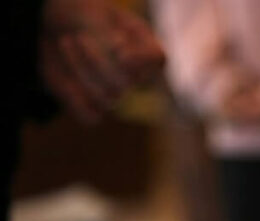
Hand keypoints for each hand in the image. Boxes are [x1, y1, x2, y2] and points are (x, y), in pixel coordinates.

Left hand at [40, 0, 164, 122]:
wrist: (51, 25)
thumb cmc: (78, 14)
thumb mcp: (92, 15)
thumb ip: (107, 36)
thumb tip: (122, 62)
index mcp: (144, 45)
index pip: (157, 58)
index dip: (140, 59)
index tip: (117, 46)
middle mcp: (136, 74)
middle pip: (126, 82)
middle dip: (95, 59)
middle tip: (77, 36)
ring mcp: (116, 94)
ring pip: (107, 99)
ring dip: (79, 69)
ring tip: (64, 42)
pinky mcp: (94, 107)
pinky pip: (90, 116)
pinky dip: (72, 98)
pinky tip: (63, 77)